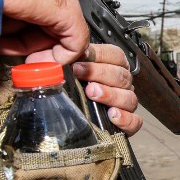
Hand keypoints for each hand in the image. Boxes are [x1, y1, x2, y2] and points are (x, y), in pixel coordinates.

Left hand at [27, 44, 142, 135]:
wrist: (66, 123)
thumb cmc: (67, 93)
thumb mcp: (62, 74)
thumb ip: (59, 64)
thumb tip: (43, 62)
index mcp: (109, 67)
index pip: (116, 56)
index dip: (99, 57)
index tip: (77, 64)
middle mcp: (120, 85)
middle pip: (122, 76)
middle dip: (101, 74)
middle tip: (82, 76)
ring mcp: (124, 104)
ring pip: (129, 97)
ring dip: (111, 94)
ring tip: (92, 94)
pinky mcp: (127, 124)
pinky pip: (136, 122)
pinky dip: (126, 119)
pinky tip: (112, 115)